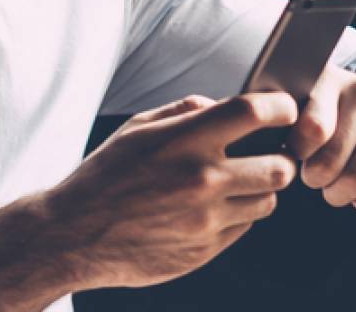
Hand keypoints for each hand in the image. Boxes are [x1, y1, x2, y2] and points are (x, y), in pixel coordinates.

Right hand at [41, 93, 299, 289]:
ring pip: (267, 202)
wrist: (74, 235)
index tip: (282, 110)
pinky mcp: (205, 251)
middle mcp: (203, 179)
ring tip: (235, 185)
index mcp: (186, 140)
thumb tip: (221, 104)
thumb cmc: (105, 176)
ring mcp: (207, 220)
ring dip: (259, 191)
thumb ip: (183, 110)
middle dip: (280, 159)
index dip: (280, 107)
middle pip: (280, 167)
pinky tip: (210, 210)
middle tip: (268, 155)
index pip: (256, 112)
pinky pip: (243, 229)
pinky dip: (237, 217)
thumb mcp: (137, 129)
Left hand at [289, 68, 355, 217]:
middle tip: (313, 179)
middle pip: (332, 160)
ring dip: (340, 195)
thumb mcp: (303, 108)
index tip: (294, 157)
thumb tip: (260, 153)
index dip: (297, 155)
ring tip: (333, 190)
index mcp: (327, 80)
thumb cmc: (329, 116)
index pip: (311, 128)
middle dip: (316, 181)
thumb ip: (281, 124)